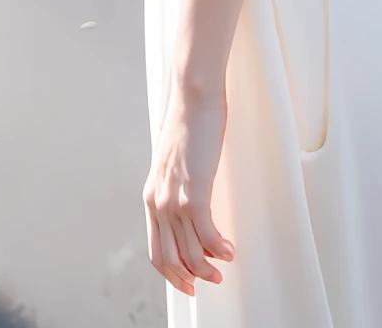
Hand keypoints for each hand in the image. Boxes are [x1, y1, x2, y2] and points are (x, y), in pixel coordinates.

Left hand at [144, 84, 233, 296]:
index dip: (172, 272)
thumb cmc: (189, 122)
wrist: (192, 97)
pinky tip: (229, 250)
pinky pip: (207, 235)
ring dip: (208, 266)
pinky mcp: (194, 194)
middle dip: (189, 278)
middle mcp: (159, 203)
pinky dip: (219, 248)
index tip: (187, 283)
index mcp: (152, 197)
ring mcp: (174, 200)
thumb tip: (190, 201)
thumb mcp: (176, 161)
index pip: (156, 249)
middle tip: (208, 283)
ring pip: (190, 251)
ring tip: (223, 267)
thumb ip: (177, 183)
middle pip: (169, 258)